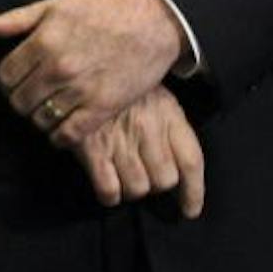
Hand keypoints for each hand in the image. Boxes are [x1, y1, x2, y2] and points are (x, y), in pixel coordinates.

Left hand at [0, 0, 184, 145]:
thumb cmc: (101, 12)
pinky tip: (61, 128)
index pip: (6, 76)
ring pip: (41, 120)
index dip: (6, 81)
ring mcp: (81, 90)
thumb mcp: (55, 5)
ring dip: (39, 118)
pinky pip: (69, 134)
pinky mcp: (103, 107)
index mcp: (43, 42)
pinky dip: (59, 136)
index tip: (15, 81)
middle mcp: (59, 69)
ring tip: (46, 109)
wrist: (151, 24)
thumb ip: (16, 19)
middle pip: (19, 101)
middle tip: (30, 96)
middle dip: (20, 100)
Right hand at [74, 87, 205, 217]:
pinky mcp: (91, 147)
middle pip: (164, 180)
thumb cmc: (118, 81)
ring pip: (138, 188)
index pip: (191, 161)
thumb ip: (167, 123)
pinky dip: (109, 195)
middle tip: (142, 176)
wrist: (78, 61)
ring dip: (130, 190)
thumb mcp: (152, 90)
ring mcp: (120, 138)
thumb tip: (177, 165)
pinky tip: (106, 187)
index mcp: (167, 112)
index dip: (193, 192)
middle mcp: (147, 127)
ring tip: (121, 177)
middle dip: (154, 185)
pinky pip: (109, 189)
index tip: (189, 210)